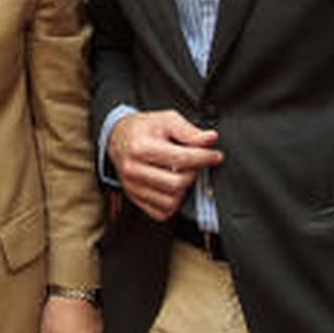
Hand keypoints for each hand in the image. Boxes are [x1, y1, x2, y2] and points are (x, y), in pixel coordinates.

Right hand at [108, 111, 222, 221]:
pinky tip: (173, 188)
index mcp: (141, 147)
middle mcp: (134, 169)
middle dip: (194, 174)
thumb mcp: (166, 120)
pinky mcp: (135, 198)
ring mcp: (133, 187)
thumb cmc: (143, 129)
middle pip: (177, 183)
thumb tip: (210, 139)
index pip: (181, 159)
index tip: (215, 156)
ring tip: (183, 175)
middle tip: (198, 164)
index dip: (204, 158)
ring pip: (171, 201)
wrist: (118, 138)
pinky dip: (173, 203)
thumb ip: (189, 131)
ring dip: (184, 190)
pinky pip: (161, 212)